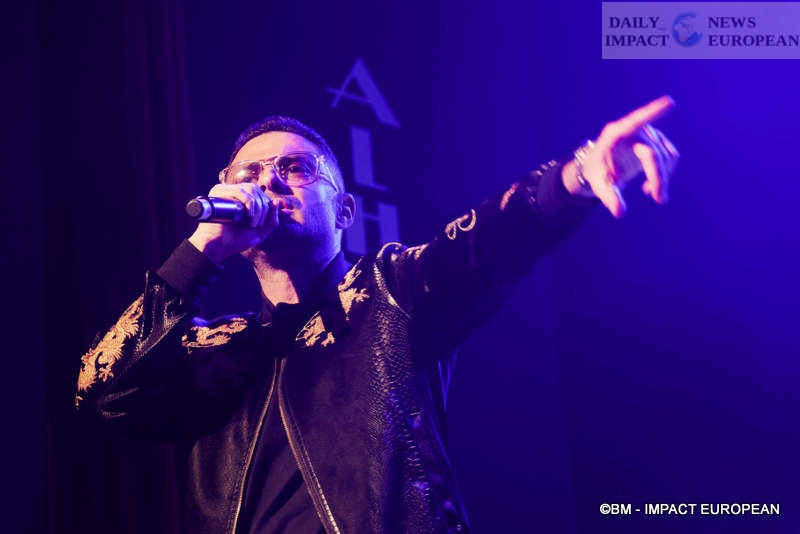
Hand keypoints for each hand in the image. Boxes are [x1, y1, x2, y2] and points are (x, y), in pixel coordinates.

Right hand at [188, 183, 280, 263]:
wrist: (218, 246)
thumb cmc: (236, 240)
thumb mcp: (260, 232)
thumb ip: (272, 219)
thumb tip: (276, 201)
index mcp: (244, 200)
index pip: (262, 195)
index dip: (267, 207)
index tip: (261, 224)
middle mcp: (235, 193)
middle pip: (258, 191)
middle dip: (263, 209)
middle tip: (256, 225)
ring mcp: (227, 191)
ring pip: (251, 189)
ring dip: (257, 208)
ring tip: (251, 223)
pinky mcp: (219, 192)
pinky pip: (241, 190)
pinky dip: (249, 203)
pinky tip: (247, 216)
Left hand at [563, 95, 679, 217]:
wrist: (599, 166)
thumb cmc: (595, 171)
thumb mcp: (598, 184)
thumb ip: (608, 197)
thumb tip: (619, 213)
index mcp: (615, 134)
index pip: (636, 121)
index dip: (652, 112)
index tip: (669, 103)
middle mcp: (633, 130)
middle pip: (653, 153)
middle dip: (658, 177)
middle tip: (659, 199)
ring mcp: (646, 134)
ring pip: (665, 156)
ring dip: (662, 177)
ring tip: (650, 193)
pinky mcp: (655, 142)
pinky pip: (669, 157)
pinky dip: (664, 173)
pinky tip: (650, 187)